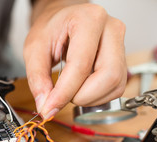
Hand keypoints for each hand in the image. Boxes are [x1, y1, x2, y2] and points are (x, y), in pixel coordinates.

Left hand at [24, 3, 126, 118]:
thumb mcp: (34, 49)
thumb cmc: (51, 28)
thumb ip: (37, 78)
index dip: (64, 92)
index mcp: (89, 19)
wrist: (63, 20)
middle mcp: (111, 29)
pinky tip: (81, 89)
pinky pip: (116, 88)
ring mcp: (120, 45)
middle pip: (108, 76)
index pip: (81, 65)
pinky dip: (97, 97)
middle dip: (82, 96)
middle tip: (61, 97)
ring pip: (115, 85)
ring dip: (90, 99)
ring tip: (70, 90)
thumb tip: (45, 105)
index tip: (49, 108)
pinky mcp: (122, 60)